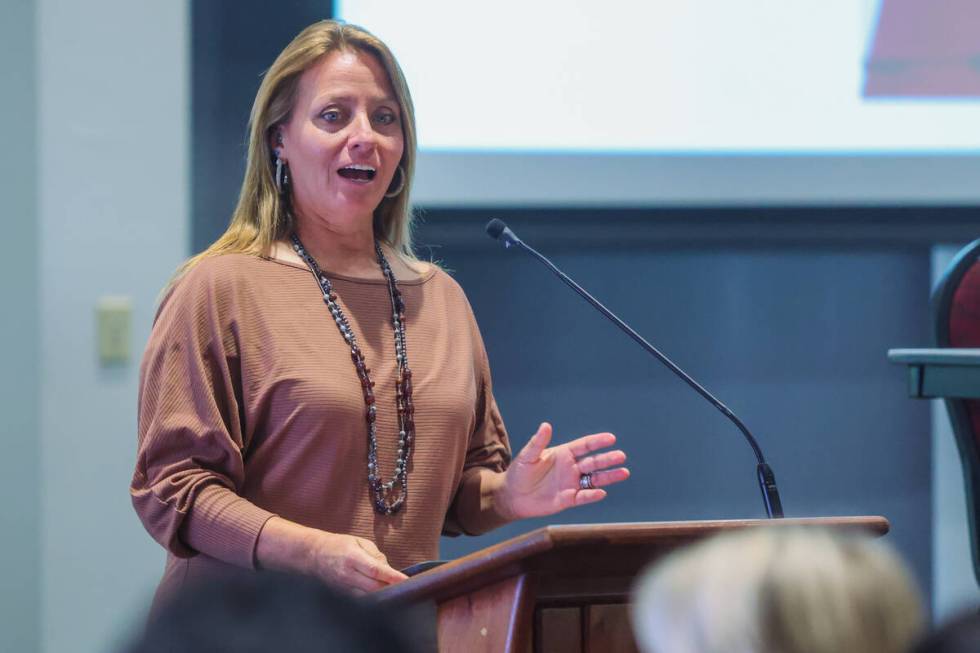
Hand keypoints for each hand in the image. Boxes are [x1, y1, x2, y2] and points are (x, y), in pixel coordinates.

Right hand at [305, 531, 407, 593]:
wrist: (314, 554)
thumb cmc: (339, 545)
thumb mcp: (359, 542)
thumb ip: (375, 554)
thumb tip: (388, 569)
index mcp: (353, 557)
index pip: (376, 570)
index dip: (392, 577)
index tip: (406, 580)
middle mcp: (347, 575)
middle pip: (374, 587)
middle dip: (391, 588)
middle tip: (405, 587)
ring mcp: (343, 587)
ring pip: (368, 597)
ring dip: (382, 596)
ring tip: (394, 592)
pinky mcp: (341, 595)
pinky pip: (360, 600)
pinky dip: (372, 599)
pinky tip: (380, 595)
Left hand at [497, 422, 628, 519]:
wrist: (513, 496)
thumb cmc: (519, 472)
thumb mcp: (528, 456)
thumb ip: (538, 442)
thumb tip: (546, 425)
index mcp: (563, 453)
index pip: (584, 446)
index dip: (597, 442)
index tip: (611, 438)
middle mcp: (571, 467)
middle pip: (593, 462)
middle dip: (607, 459)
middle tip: (621, 456)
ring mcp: (571, 483)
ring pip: (594, 479)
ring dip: (608, 476)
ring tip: (624, 472)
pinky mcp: (568, 499)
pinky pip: (583, 496)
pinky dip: (592, 495)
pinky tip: (601, 492)